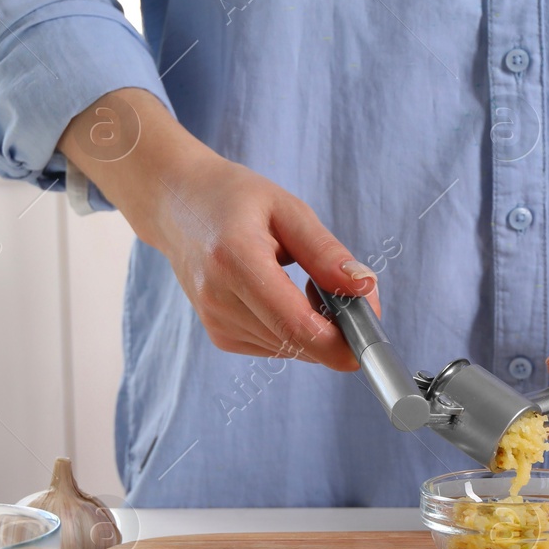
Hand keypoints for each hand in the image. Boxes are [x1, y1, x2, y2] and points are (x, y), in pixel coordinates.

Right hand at [61, 89, 376, 370]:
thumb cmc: (234, 199)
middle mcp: (219, 299)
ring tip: (310, 283)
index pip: (296, 326)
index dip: (341, 341)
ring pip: (292, 349)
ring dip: (317, 328)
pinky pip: (278, 346)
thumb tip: (364, 289)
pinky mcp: (220, 335)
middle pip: (299, 342)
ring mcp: (215, 321)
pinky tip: (288, 296)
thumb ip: (327, 253)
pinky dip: (296, 330)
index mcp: (235, 261)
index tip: (371, 332)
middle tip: (348, 291)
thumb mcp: (288, 210)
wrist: (176, 205)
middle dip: (338, 328)